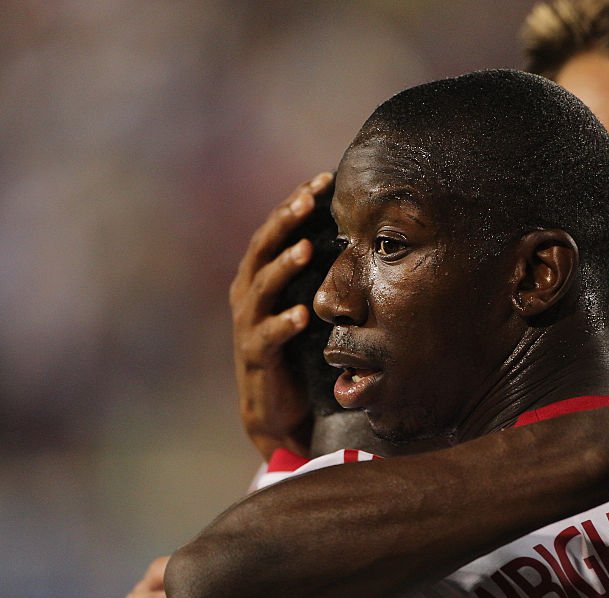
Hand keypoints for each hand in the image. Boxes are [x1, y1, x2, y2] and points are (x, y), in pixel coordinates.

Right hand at [230, 172, 333, 459]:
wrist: (278, 407)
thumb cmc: (297, 347)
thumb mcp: (307, 300)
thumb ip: (319, 270)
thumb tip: (358, 230)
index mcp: (260, 275)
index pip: (277, 229)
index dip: (296, 202)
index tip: (323, 178)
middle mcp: (248, 293)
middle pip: (264, 246)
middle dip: (286, 219)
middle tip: (309, 197)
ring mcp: (249, 323)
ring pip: (262, 286)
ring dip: (284, 265)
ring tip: (304, 247)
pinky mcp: (256, 355)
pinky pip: (268, 336)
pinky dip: (284, 323)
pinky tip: (302, 315)